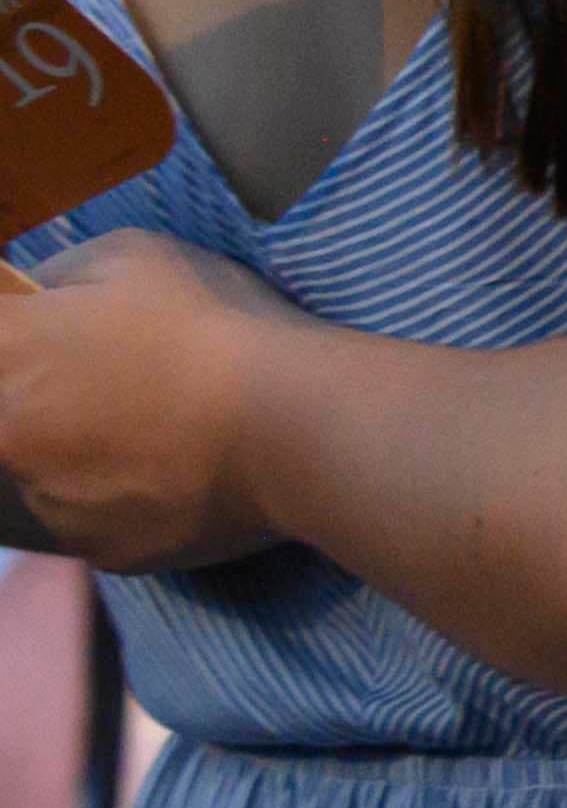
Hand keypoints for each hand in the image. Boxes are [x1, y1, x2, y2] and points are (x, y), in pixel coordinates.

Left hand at [0, 229, 297, 569]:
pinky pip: (98, 522)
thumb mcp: (132, 256)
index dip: (24, 344)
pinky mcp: (98, 551)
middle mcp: (5, 434)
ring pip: (46, 476)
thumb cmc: (214, 327)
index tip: (64, 347)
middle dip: (47, 405)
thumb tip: (41, 301)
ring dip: (81, 457)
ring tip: (158, 436)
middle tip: (118, 391)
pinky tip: (177, 476)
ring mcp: (48, 501)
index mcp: (6, 351)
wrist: (295, 424)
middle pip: (8, 422)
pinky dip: (126, 503)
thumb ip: (62, 280)